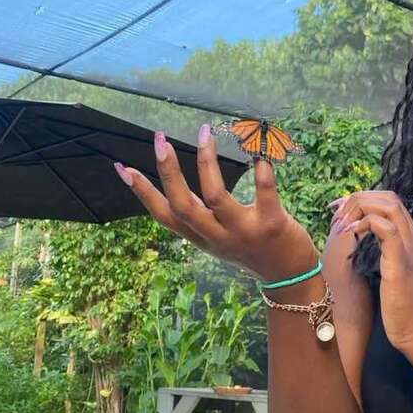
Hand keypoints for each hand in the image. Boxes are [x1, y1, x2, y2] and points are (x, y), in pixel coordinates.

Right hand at [114, 125, 317, 280]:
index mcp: (202, 238)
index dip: (142, 193)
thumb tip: (176, 184)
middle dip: (169, 171)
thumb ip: (200, 216)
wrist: (289, 278)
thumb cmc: (252, 250)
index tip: (122, 168)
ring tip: (204, 134)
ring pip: (215, 196)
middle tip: (160, 139)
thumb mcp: (218, 239)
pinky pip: (264, 193)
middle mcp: (218, 236)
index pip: (165, 216)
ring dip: (206, 162)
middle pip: (183, 205)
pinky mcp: (272, 225)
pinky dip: (262, 172)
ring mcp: (244, 232)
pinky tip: (260, 155)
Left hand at [330, 191, 412, 352]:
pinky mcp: (402, 263)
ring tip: (341, 223)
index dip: (362, 200)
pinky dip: (365, 224)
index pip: (390, 202)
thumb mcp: (396, 273)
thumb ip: (387, 254)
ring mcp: (411, 248)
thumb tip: (365, 242)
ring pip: (389, 206)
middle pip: (389, 197)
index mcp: (412, 239)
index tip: (340, 212)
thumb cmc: (407, 309)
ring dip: (360, 208)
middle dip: (358, 198)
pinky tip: (350, 235)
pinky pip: (386, 229)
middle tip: (336, 213)